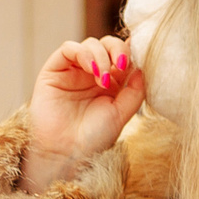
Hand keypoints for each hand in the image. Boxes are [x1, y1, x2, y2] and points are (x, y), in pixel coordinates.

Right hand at [24, 36, 143, 190]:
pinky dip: (83, 53)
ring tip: (102, 79)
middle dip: (117, 49)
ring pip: (90, 44)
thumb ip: (135, 90)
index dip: (131, 52)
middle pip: (107, 45)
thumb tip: (144, 66)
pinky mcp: (54, 70)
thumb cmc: (93, 138)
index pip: (122, 55)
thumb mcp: (122, 113)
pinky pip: (68, 49)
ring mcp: (73, 71)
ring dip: (101, 56)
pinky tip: (91, 69)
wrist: (66, 154)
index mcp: (111, 82)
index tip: (138, 58)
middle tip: (121, 64)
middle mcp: (92, 74)